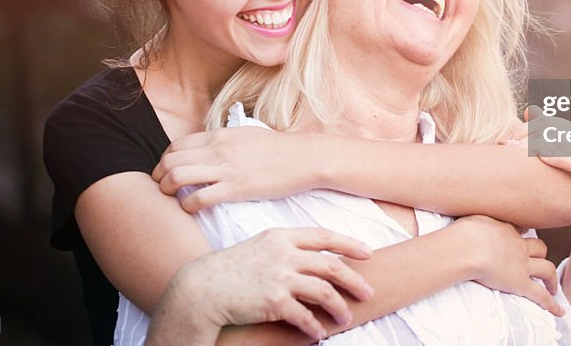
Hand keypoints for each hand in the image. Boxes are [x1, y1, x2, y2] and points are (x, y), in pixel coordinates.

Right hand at [150, 227, 373, 342]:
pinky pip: (304, 316)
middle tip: (368, 292)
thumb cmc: (231, 268)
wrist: (203, 289)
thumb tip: (316, 258)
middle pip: (331, 265)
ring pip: (324, 292)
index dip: (348, 245)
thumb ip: (287, 248)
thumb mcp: (260, 246)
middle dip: (354, 280)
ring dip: (339, 307)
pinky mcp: (273, 302)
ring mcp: (279, 277)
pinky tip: (319, 333)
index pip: (324, 237)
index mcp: (281, 236)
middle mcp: (283, 254)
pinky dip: (315, 326)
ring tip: (346, 318)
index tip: (367, 253)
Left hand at [152, 128, 328, 211]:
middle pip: (170, 161)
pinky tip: (191, 208)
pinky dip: (188, 205)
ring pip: (177, 177)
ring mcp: (226, 169)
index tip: (166, 172)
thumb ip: (223, 141)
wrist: (304, 158)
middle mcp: (217, 150)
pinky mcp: (236, 189)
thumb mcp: (246, 135)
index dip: (164, 160)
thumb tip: (208, 147)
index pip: (176, 146)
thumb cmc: (278, 148)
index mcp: (219, 136)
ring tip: (172, 198)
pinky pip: (199, 198)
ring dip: (167, 190)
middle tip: (162, 188)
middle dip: (159, 176)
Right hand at [451, 215, 563, 316]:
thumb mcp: (470, 218)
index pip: (520, 229)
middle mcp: (518, 246)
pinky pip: (540, 295)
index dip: (522, 232)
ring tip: (553, 285)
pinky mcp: (520, 284)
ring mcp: (522, 265)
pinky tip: (559, 311)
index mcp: (506, 230)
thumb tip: (471, 222)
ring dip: (551, 278)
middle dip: (541, 252)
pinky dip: (551, 304)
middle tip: (539, 258)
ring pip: (546, 268)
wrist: (467, 248)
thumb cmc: (463, 233)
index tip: (522, 233)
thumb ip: (475, 221)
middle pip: (538, 247)